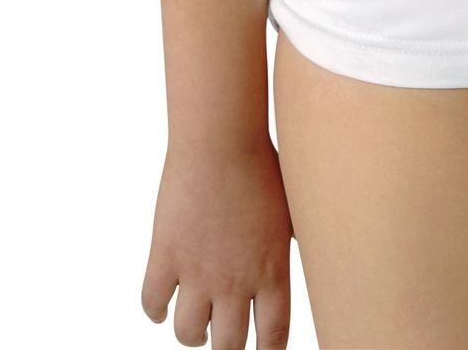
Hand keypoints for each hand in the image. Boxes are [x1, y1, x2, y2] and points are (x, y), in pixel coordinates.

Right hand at [141, 136, 292, 347]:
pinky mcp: (165, 256)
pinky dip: (155, 311)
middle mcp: (235, 281)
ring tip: (197, 329)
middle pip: (229, 345)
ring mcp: (197, 272)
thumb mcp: (292, 208)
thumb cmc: (264, 164)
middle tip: (226, 340)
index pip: (272, 336)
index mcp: (272, 271)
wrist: (221, 139)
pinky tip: (161, 309)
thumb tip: (315, 251)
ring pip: (188, 333)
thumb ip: (293, 241)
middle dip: (228, 348)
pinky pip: (153, 302)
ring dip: (192, 334)